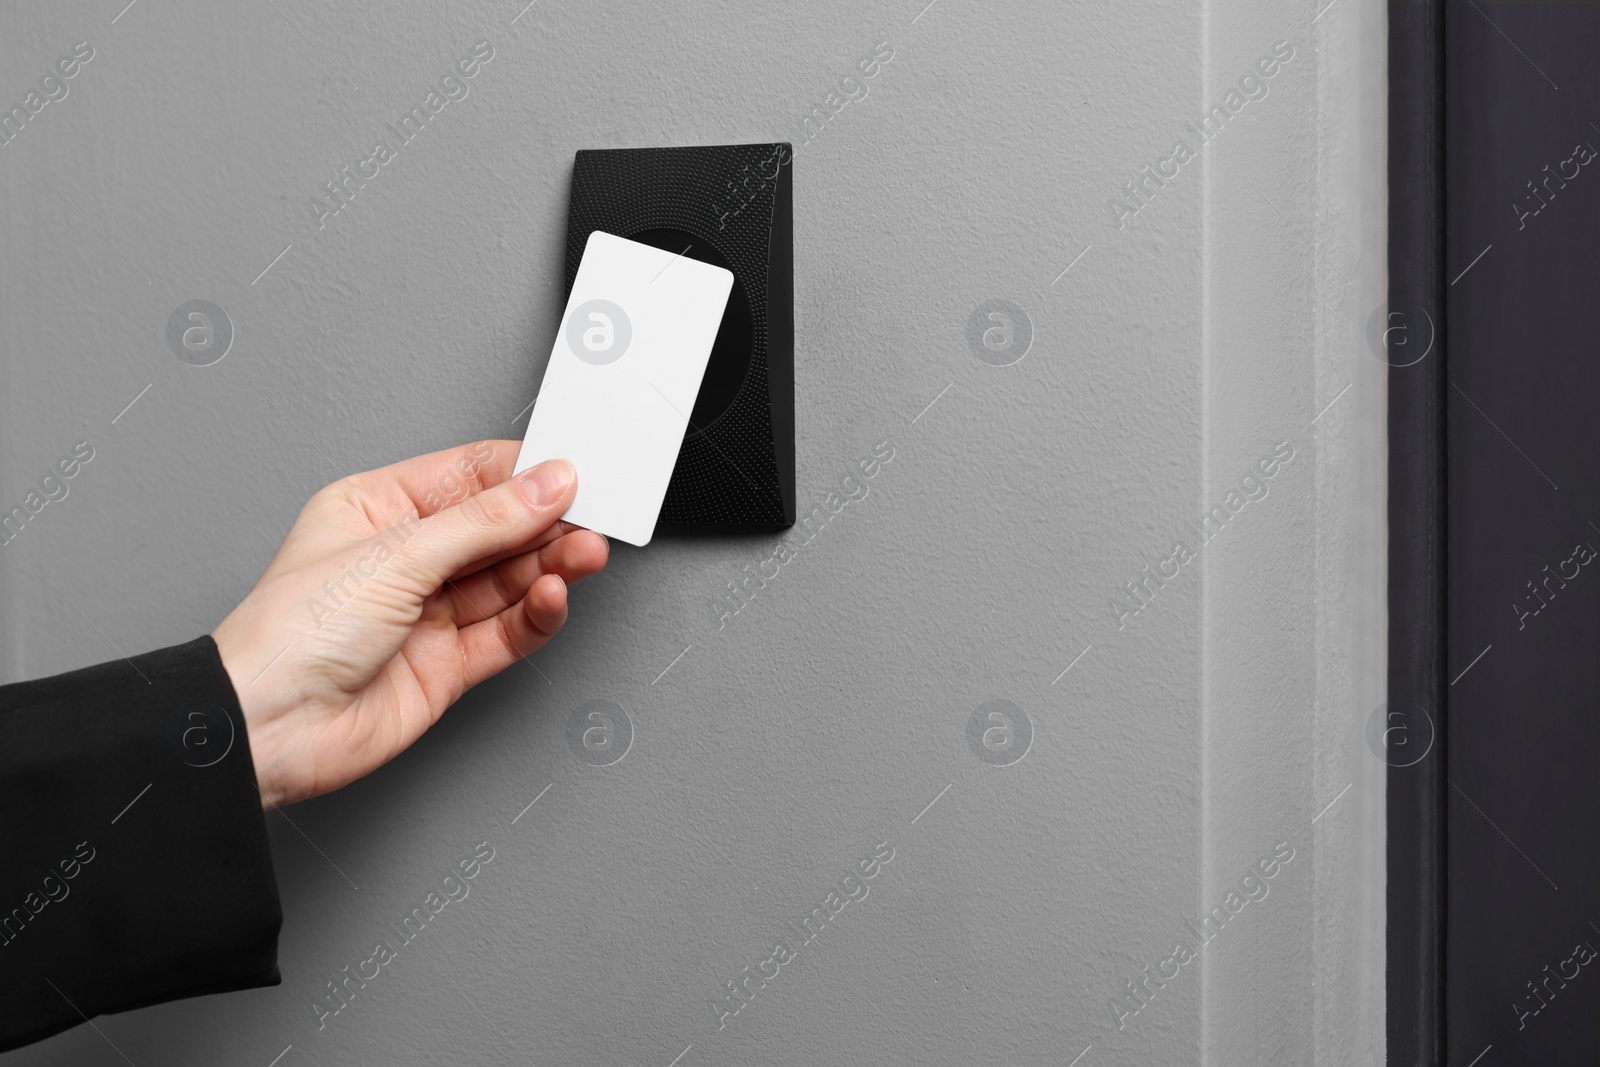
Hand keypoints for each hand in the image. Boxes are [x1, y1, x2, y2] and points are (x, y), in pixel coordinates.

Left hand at [212, 441, 607, 809]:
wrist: (266, 731)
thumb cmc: (289, 638)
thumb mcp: (396, 556)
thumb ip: (484, 522)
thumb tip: (545, 485)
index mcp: (376, 510)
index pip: (468, 477)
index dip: (522, 473)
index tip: (571, 471)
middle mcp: (404, 560)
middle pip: (496, 529)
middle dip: (546, 522)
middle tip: (592, 515)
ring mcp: (427, 614)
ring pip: (508, 580)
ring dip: (550, 566)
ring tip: (586, 554)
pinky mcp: (447, 664)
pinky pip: (506, 631)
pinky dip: (536, 614)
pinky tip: (553, 597)